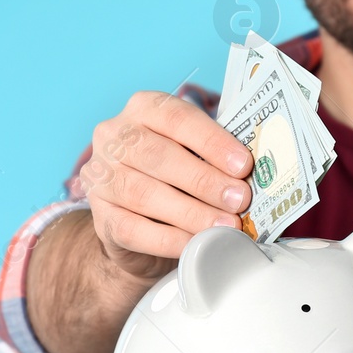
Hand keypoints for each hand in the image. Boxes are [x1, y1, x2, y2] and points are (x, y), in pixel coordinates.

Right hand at [79, 90, 254, 278]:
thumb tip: (251, 175)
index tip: (243, 164)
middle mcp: (113, 137)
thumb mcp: (194, 154)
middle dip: (204, 180)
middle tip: (239, 199)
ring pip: (144, 193)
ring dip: (191, 212)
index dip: (211, 141)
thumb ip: (215, 156)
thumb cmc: (174, 179)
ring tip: (225, 225)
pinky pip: (133, 229)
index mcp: (142, 109)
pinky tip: (196, 244)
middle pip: (158, 156)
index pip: (176, 117)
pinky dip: (170, 239)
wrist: (137, 224)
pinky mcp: (100, 218)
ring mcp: (100, 178)